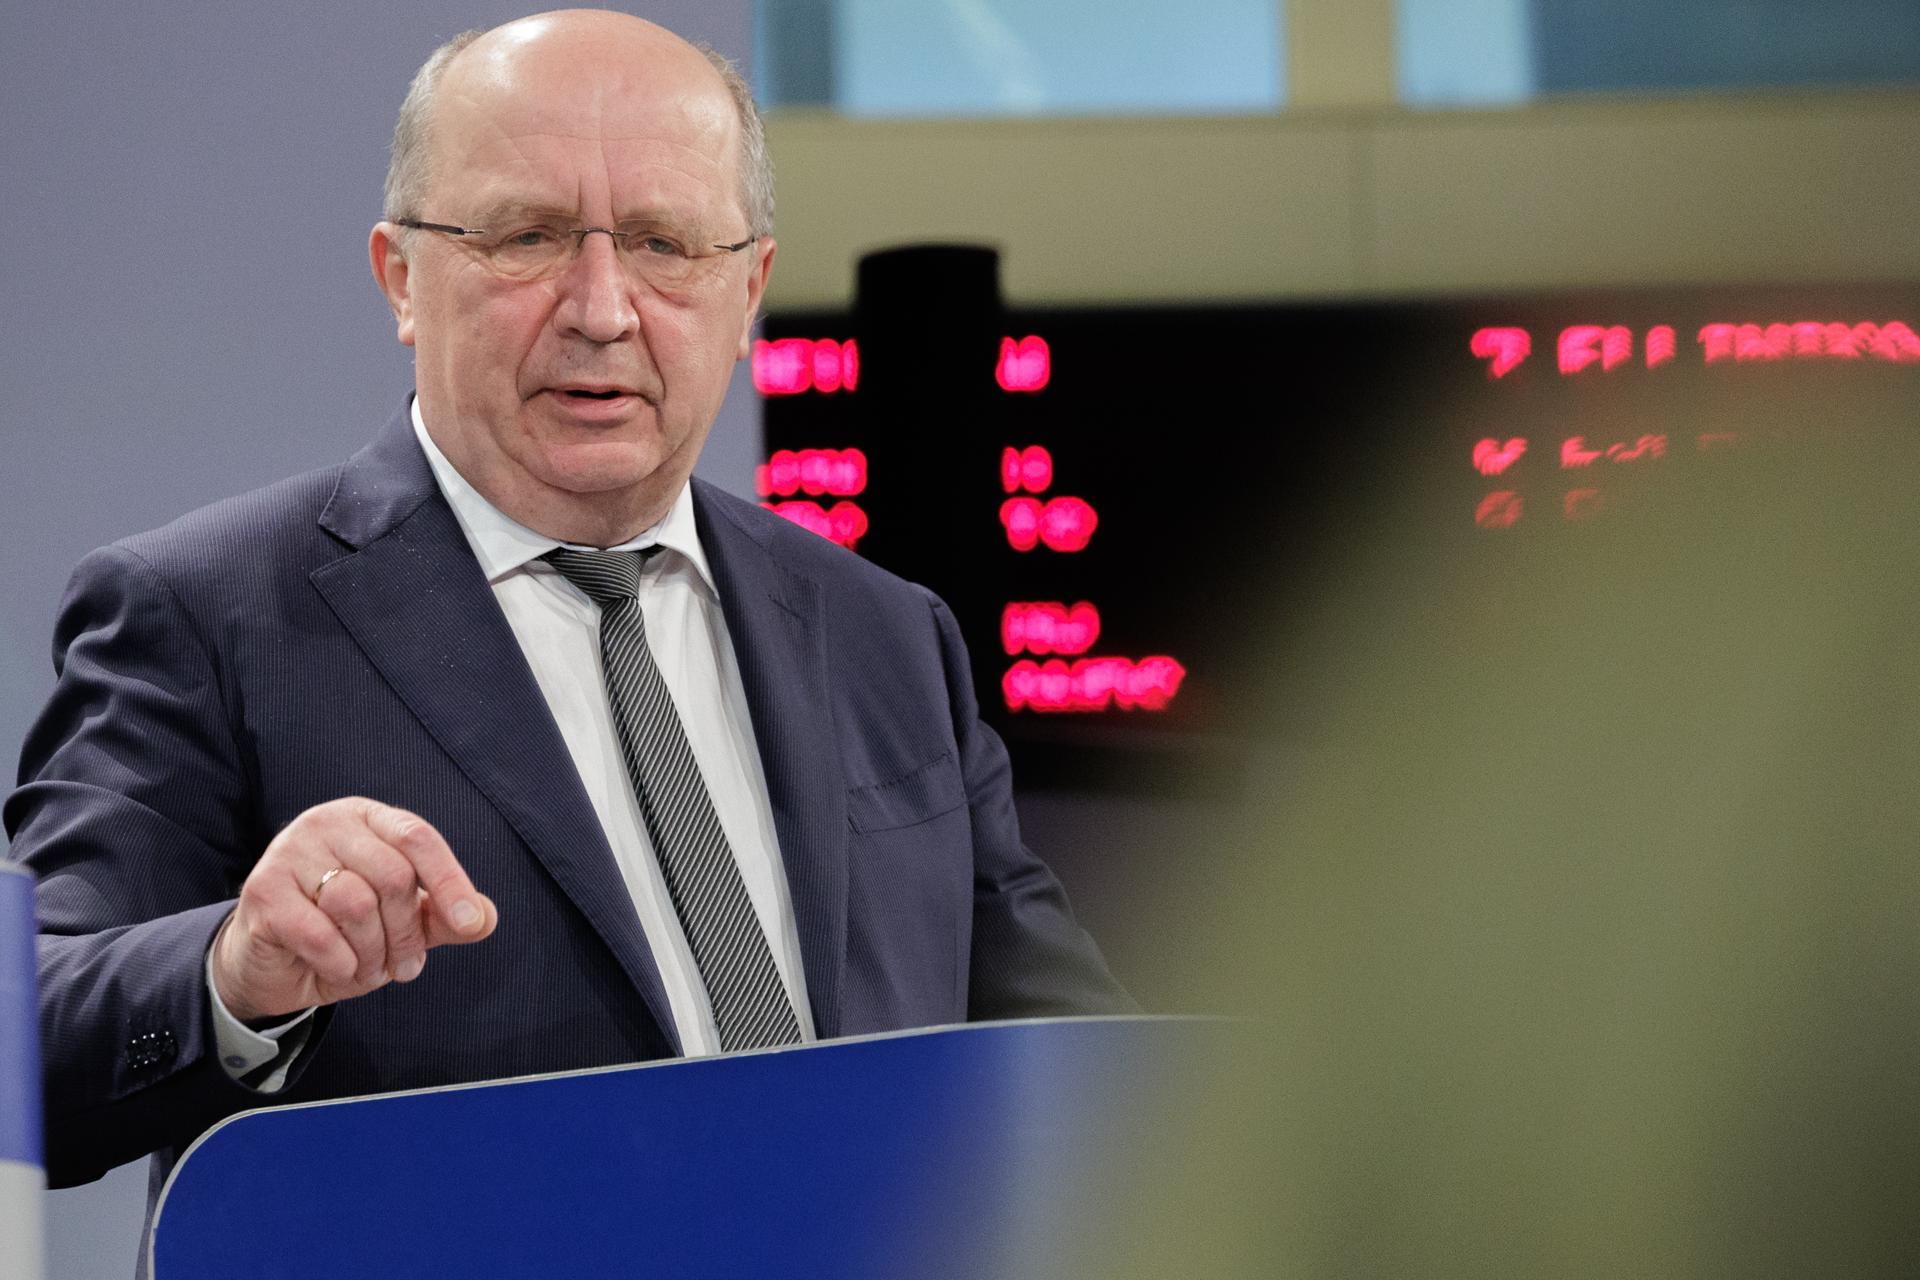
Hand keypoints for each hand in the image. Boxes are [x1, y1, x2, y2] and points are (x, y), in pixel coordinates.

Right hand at [211, 798, 497, 1022]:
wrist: (271, 962)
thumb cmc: (343, 932)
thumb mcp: (400, 924)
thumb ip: (442, 917)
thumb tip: (485, 918)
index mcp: (368, 819)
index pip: (418, 838)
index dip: (450, 881)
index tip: (470, 923)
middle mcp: (327, 823)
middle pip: (393, 875)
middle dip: (407, 933)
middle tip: (406, 967)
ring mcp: (289, 852)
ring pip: (356, 903)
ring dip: (373, 951)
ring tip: (368, 968)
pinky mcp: (262, 890)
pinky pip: (319, 933)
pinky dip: (341, 962)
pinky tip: (340, 969)